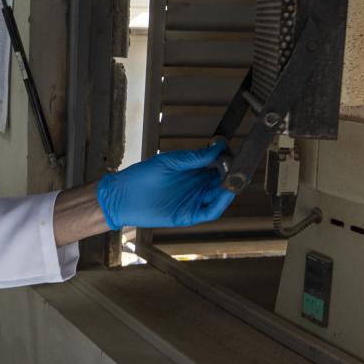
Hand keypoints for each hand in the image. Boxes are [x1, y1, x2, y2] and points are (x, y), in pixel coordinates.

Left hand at [94, 141, 234, 228]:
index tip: (235, 155)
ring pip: (218, 198)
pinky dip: (219, 205)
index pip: (217, 168)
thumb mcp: (171, 162)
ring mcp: (192, 202)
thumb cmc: (142, 177)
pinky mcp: (187, 216)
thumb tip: (217, 147)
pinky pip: (208, 212)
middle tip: (240, 169)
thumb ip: (194, 157)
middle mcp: (195, 188)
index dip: (227, 163)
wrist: (123, 195)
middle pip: (221, 184)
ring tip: (235, 181)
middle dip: (232, 177)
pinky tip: (224, 194)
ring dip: (228, 191)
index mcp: (192, 173)